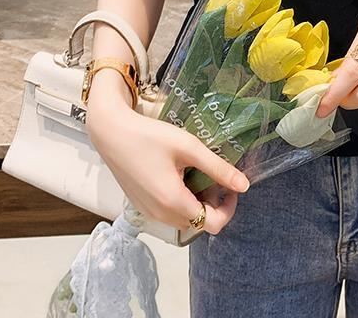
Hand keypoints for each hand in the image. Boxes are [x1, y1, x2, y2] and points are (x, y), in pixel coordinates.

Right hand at [86, 82, 249, 234]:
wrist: (111, 133)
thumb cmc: (150, 136)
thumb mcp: (189, 147)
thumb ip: (218, 168)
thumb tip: (245, 185)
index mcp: (173, 202)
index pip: (213, 224)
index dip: (228, 208)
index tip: (230, 185)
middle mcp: (160, 215)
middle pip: (198, 223)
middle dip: (213, 204)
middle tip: (213, 176)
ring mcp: (148, 212)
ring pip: (183, 219)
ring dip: (197, 203)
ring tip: (196, 173)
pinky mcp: (141, 206)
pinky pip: (169, 213)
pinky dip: (180, 201)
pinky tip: (178, 175)